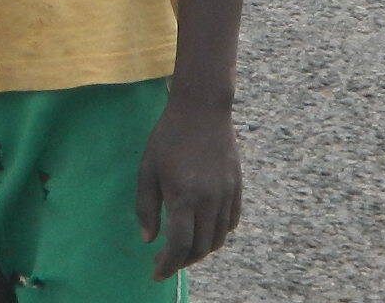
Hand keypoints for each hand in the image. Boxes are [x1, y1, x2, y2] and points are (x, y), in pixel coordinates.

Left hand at [134, 96, 240, 279]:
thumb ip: (147, 206)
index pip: (180, 244)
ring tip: (184, 249)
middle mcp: (209, 201)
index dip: (168, 264)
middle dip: (183, 261)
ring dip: (201, 251)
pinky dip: (217, 235)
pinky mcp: (238, 188)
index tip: (156, 273)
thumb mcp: (147, 169)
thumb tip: (149, 239)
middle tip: (167, 262)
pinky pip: (231, 223)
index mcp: (184, 196)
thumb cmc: (167, 137)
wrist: (202, 109)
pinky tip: (204, 231)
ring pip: (218, 239)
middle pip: (201, 247)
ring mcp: (227, 195)